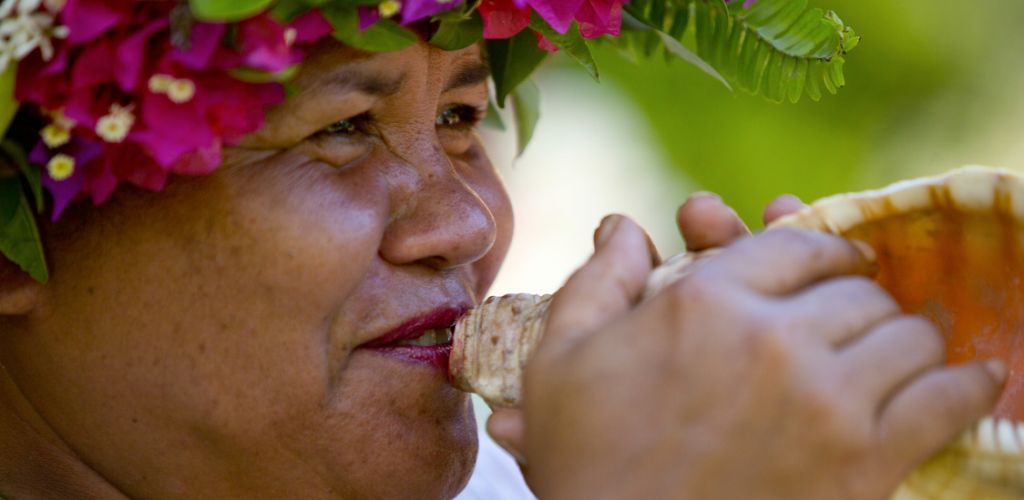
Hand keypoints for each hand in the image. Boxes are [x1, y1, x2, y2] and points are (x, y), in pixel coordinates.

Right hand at [520, 217, 1004, 499]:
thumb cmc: (584, 456)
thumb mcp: (561, 358)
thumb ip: (599, 280)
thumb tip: (624, 225)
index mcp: (706, 301)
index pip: (796, 244)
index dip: (820, 244)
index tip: (833, 260)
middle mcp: (774, 338)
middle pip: (857, 289)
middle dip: (855, 295)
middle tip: (852, 314)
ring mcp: (826, 401)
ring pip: (906, 336)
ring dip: (904, 336)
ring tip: (896, 345)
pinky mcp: (862, 464)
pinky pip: (943, 404)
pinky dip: (964, 386)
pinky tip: (971, 377)